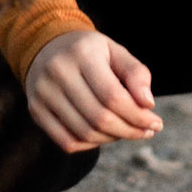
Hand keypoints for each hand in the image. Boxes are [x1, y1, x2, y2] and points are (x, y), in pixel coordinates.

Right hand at [24, 29, 162, 153]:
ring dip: (113, 139)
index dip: (138, 116)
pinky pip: (67, 142)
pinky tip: (105, 136)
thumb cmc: (90, 52)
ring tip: (128, 132)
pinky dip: (91, 145)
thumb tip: (148, 104)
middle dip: (130, 131)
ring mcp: (43, 93)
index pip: (113, 96)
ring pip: (84, 133)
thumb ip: (136, 73)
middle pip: (99, 118)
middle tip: (147, 131)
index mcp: (82, 54)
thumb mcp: (115, 51)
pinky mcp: (35, 110)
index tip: (156, 123)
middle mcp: (58, 72)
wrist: (46, 46)